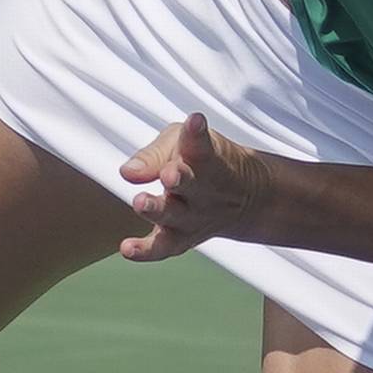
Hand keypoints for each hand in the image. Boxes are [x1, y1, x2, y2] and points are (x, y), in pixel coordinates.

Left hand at [118, 113, 271, 261]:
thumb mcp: (183, 143)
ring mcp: (195, 216)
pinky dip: (146, 251)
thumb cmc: (201, 162)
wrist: (246, 198)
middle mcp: (203, 190)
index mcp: (206, 159)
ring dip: (159, 210)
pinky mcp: (182, 238)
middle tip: (169, 174)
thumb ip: (154, 155)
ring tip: (141, 203)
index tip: (195, 121)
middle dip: (180, 178)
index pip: (202, 144)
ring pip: (176, 216)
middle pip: (192, 184)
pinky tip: (126, 249)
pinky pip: (163, 247)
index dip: (196, 133)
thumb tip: (127, 172)